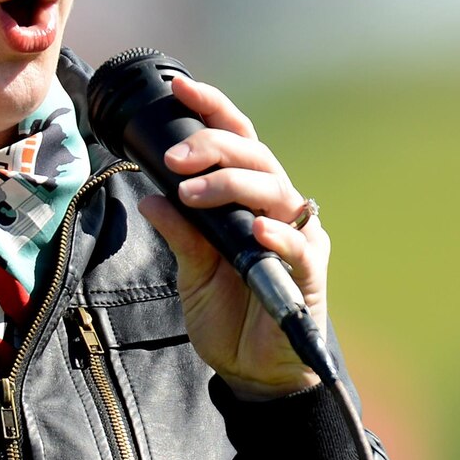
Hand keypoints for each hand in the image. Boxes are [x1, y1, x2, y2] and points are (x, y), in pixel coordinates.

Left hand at [136, 75, 329, 400]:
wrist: (255, 371)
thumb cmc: (229, 314)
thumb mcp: (191, 271)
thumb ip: (179, 233)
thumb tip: (149, 196)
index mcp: (249, 200)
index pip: (236, 141)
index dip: (213, 109)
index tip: (180, 88)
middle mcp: (278, 209)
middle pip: (256, 157)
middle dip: (214, 147)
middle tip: (174, 159)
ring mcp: (298, 238)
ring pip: (274, 190)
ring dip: (231, 185)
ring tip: (192, 194)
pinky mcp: (310, 273)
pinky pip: (299, 245)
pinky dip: (277, 234)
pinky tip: (254, 230)